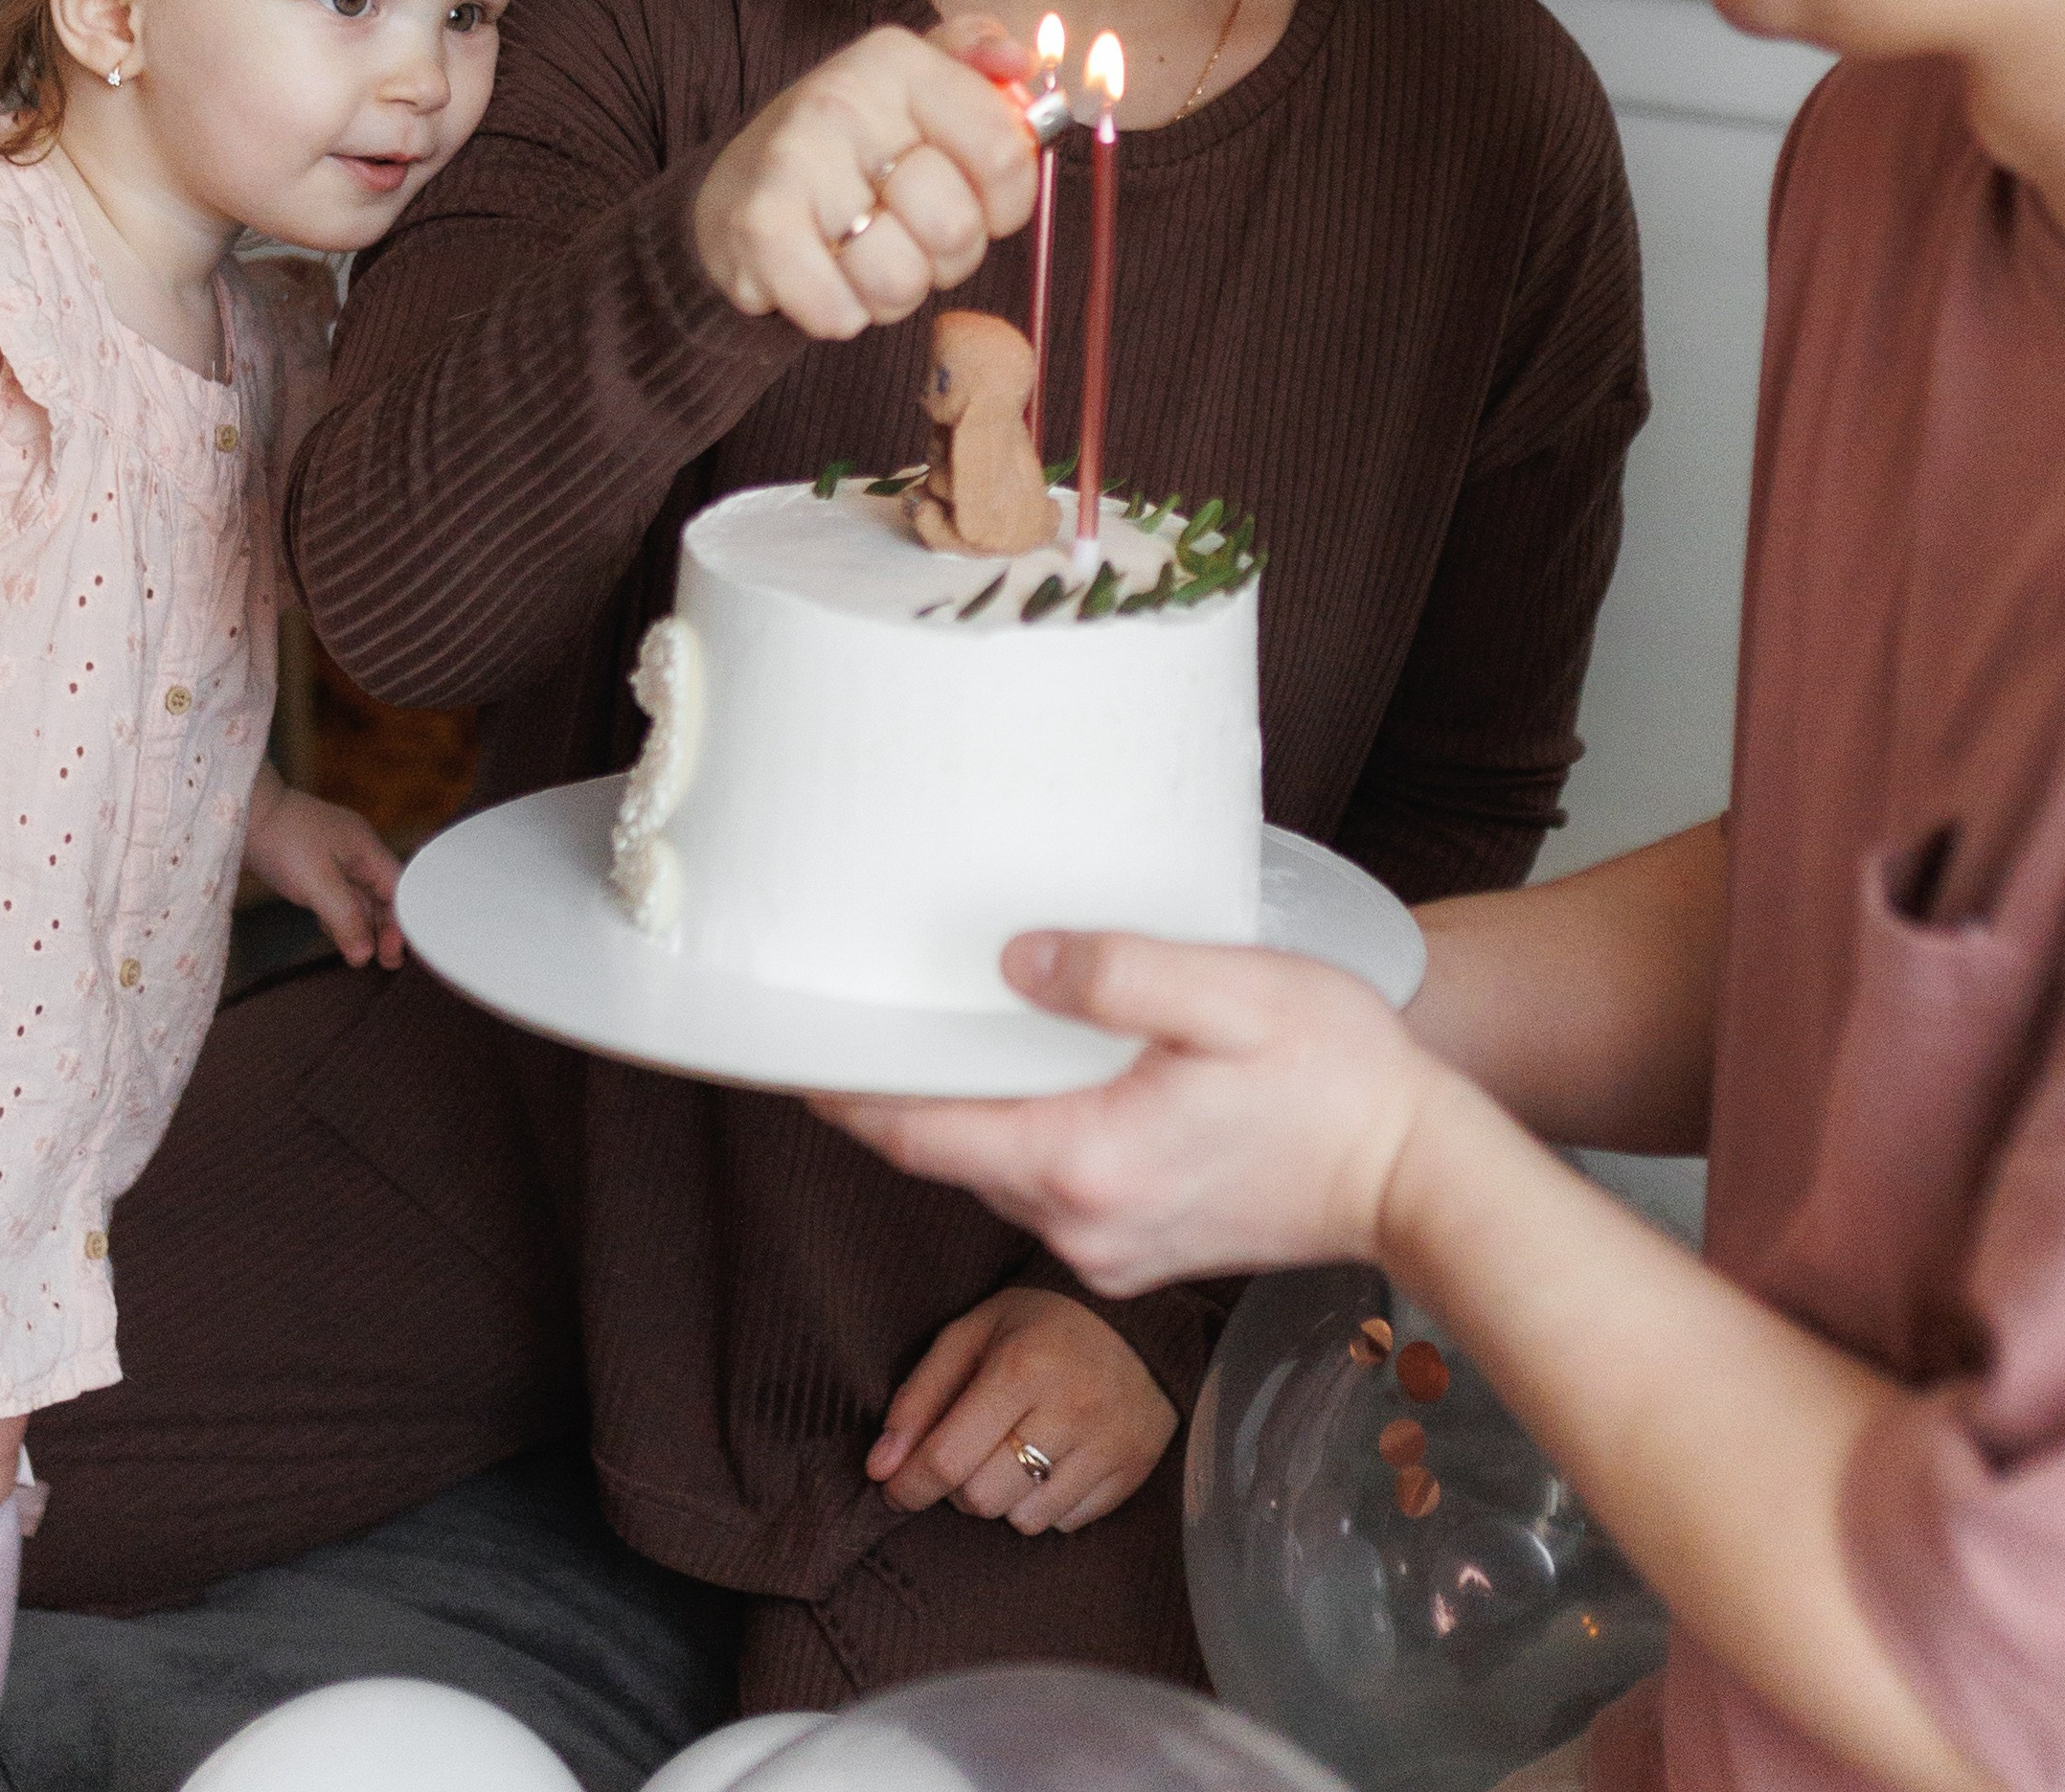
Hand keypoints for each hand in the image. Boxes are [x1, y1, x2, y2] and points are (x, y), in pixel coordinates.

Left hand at [243, 765, 404, 969]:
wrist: (242, 813)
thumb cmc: (282, 840)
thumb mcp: (317, 883)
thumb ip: (345, 919)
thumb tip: (366, 955)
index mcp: (367, 848)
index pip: (400, 889)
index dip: (402, 922)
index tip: (394, 955)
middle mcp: (358, 851)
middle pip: (383, 894)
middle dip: (385, 928)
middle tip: (385, 962)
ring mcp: (336, 856)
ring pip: (359, 896)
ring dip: (361, 925)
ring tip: (360, 956)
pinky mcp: (316, 863)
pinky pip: (338, 894)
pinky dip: (339, 915)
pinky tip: (330, 930)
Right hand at [694, 15, 1039, 339]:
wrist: (735, 189)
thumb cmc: (850, 152)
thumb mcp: (915, 89)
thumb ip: (977, 65)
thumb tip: (1019, 62)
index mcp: (898, 62)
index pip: (1004, 153)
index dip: (1006, 203)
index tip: (979, 202)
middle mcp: (844, 100)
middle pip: (956, 226)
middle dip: (945, 255)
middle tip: (907, 233)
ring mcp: (794, 161)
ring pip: (900, 281)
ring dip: (890, 293)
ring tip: (861, 256)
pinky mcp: (756, 228)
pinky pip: (840, 314)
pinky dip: (838, 314)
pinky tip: (821, 276)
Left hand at [817, 932, 1446, 1295]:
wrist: (1421, 1178)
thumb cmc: (1339, 1075)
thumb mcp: (1231, 993)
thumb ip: (1117, 972)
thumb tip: (1014, 958)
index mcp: (1083, 1160)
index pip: (919, 1133)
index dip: (845, 1092)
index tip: (789, 1048)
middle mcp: (1080, 1224)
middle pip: (946, 1155)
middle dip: (892, 1095)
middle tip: (850, 1018)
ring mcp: (1111, 1250)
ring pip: (994, 1173)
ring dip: (958, 1114)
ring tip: (930, 1033)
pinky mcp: (1142, 1251)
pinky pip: (1046, 1190)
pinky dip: (1014, 1135)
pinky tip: (1026, 1078)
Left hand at [865, 1287, 1175, 1535]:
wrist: (1138, 1319)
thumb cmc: (1039, 1324)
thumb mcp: (971, 1335)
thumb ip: (920, 1397)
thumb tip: (880, 1468)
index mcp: (1022, 1367)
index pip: (948, 1458)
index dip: (909, 1484)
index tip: (892, 1489)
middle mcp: (1070, 1410)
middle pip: (982, 1499)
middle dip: (960, 1486)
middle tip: (970, 1451)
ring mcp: (1108, 1445)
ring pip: (1023, 1520)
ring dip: (1005, 1496)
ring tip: (1017, 1450)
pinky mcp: (1133, 1471)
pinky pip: (1067, 1523)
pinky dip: (1049, 1502)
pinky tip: (1057, 1458)